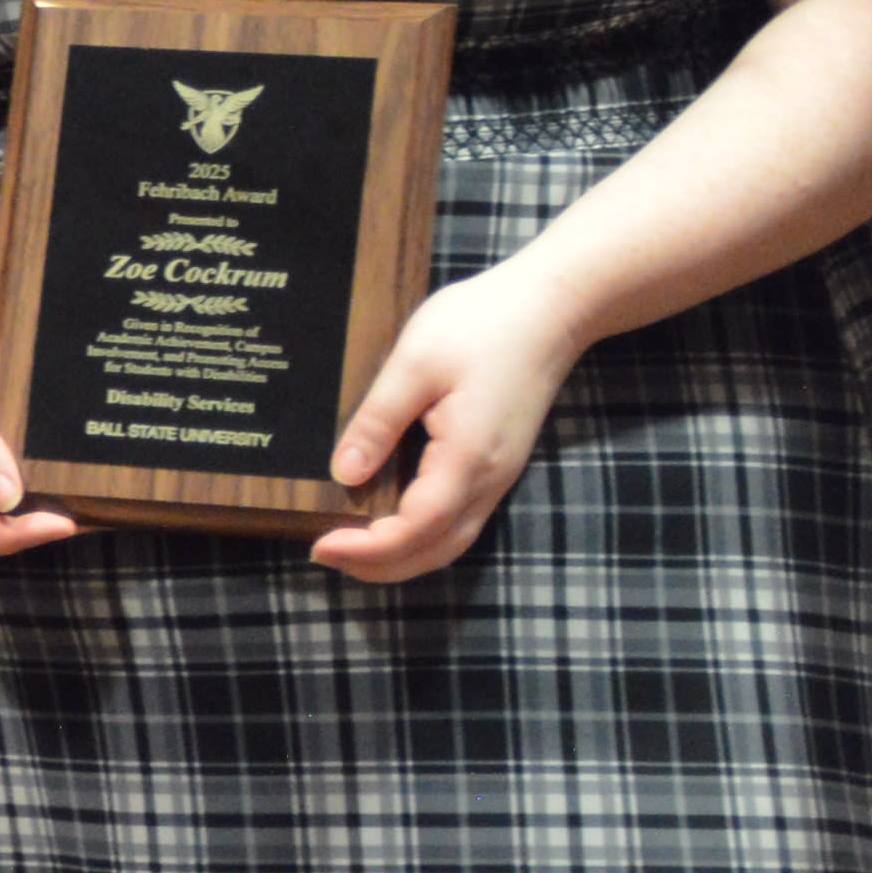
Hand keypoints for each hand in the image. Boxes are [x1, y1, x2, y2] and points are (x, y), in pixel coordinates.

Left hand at [310, 262, 583, 581]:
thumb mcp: (415, 364)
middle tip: (324, 554)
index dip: (366, 548)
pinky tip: (391, 522)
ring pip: (452, 541)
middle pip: (436, 550)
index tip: (319, 545)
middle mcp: (489, 478)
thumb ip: (378, 421)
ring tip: (350, 548)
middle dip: (379, 565)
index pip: (415, 528)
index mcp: (467, 458)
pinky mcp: (498, 463)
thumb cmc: (483, 324)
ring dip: (402, 556)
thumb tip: (344, 473)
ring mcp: (499, 474)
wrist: (552, 307)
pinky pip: (461, 519)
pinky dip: (423, 536)